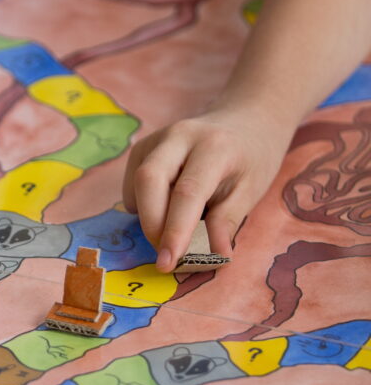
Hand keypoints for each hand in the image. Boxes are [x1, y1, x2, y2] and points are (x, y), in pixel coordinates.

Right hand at [123, 107, 292, 271]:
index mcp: (214, 147)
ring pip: (136, 182)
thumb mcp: (251, 190)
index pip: (187, 192)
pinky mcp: (143, 147)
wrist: (246, 121)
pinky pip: (133, 183)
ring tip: (171, 233)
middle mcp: (180, 136)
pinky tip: (165, 210)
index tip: (168, 263)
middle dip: (151, 224)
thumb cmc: (252, 158)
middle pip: (149, 180)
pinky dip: (143, 206)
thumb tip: (215, 257)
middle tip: (166, 255)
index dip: (175, 230)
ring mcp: (157, 138)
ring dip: (148, 217)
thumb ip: (228, 221)